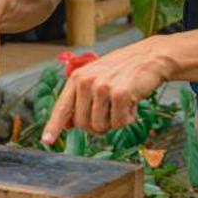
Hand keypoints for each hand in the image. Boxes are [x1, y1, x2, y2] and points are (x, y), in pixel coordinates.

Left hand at [42, 38, 175, 145]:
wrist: (150, 57)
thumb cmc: (123, 70)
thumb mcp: (96, 77)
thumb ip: (80, 98)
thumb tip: (68, 125)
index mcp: (77, 78)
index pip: (62, 107)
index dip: (54, 126)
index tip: (47, 141)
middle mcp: (86, 82)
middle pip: (83, 125)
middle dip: (97, 125)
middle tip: (110, 112)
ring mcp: (102, 88)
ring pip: (100, 127)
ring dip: (114, 121)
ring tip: (122, 103)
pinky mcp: (120, 95)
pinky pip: (119, 123)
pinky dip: (128, 118)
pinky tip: (132, 102)